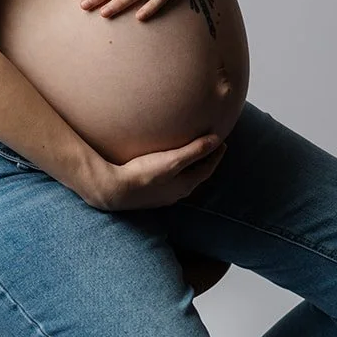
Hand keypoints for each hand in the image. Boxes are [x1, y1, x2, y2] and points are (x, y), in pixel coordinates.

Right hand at [89, 132, 227, 210]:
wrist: (114, 190)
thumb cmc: (144, 174)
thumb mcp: (173, 160)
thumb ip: (194, 150)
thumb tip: (216, 140)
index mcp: (185, 185)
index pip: (207, 169)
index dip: (215, 155)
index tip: (222, 142)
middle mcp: (177, 193)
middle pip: (197, 175)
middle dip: (204, 162)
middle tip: (210, 148)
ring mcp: (163, 195)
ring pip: (183, 180)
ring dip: (190, 168)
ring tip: (190, 156)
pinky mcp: (150, 193)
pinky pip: (169, 181)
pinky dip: (175, 172)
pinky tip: (166, 167)